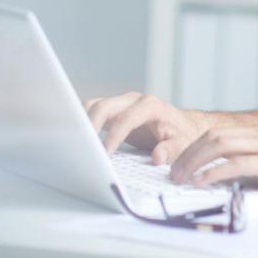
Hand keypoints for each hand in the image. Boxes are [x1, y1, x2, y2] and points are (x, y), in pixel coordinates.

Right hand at [82, 91, 206, 163]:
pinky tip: (78, 138)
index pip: (126, 119)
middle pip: (103, 106)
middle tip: (82, 148)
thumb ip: (172, 149)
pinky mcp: (113, 111)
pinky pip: (92, 111)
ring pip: (93, 106)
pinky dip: (82, 122)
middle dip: (89, 125)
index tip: (104, 154)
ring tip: (74, 143)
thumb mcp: (183, 142)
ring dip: (81, 122)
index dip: (113, 136)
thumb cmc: (182, 133)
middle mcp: (133, 100)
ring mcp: (121, 103)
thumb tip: (158, 156)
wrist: (182, 124)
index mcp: (150, 106)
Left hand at [169, 125, 257, 195]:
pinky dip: (215, 172)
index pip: (218, 133)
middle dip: (188, 153)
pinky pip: (237, 163)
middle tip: (174, 171)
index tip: (181, 162)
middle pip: (213, 136)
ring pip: (220, 146)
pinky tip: (204, 181)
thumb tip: (232, 175)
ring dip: (195, 162)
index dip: (195, 146)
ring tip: (182, 177)